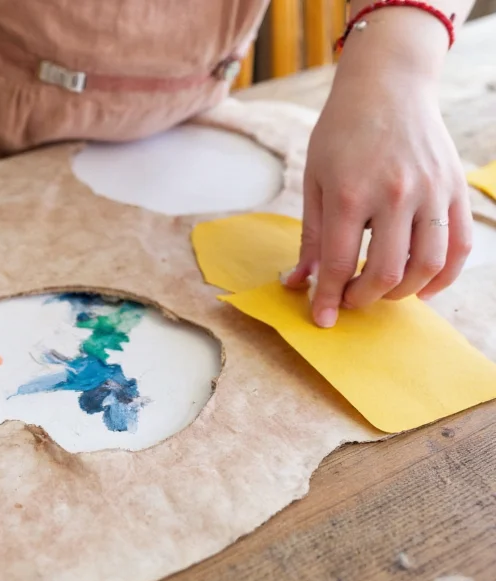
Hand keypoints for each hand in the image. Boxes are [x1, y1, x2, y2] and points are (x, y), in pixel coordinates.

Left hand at [286, 73, 471, 326]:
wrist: (388, 85)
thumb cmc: (341, 133)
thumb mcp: (313, 180)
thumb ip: (311, 237)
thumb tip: (297, 283)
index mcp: (350, 193)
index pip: (340, 264)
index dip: (329, 298)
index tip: (322, 319)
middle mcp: (394, 194)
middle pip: (387, 273)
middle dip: (364, 299)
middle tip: (350, 300)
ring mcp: (432, 191)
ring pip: (428, 265)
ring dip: (403, 293)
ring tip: (382, 291)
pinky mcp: (455, 189)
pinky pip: (460, 246)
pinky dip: (444, 276)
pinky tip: (422, 286)